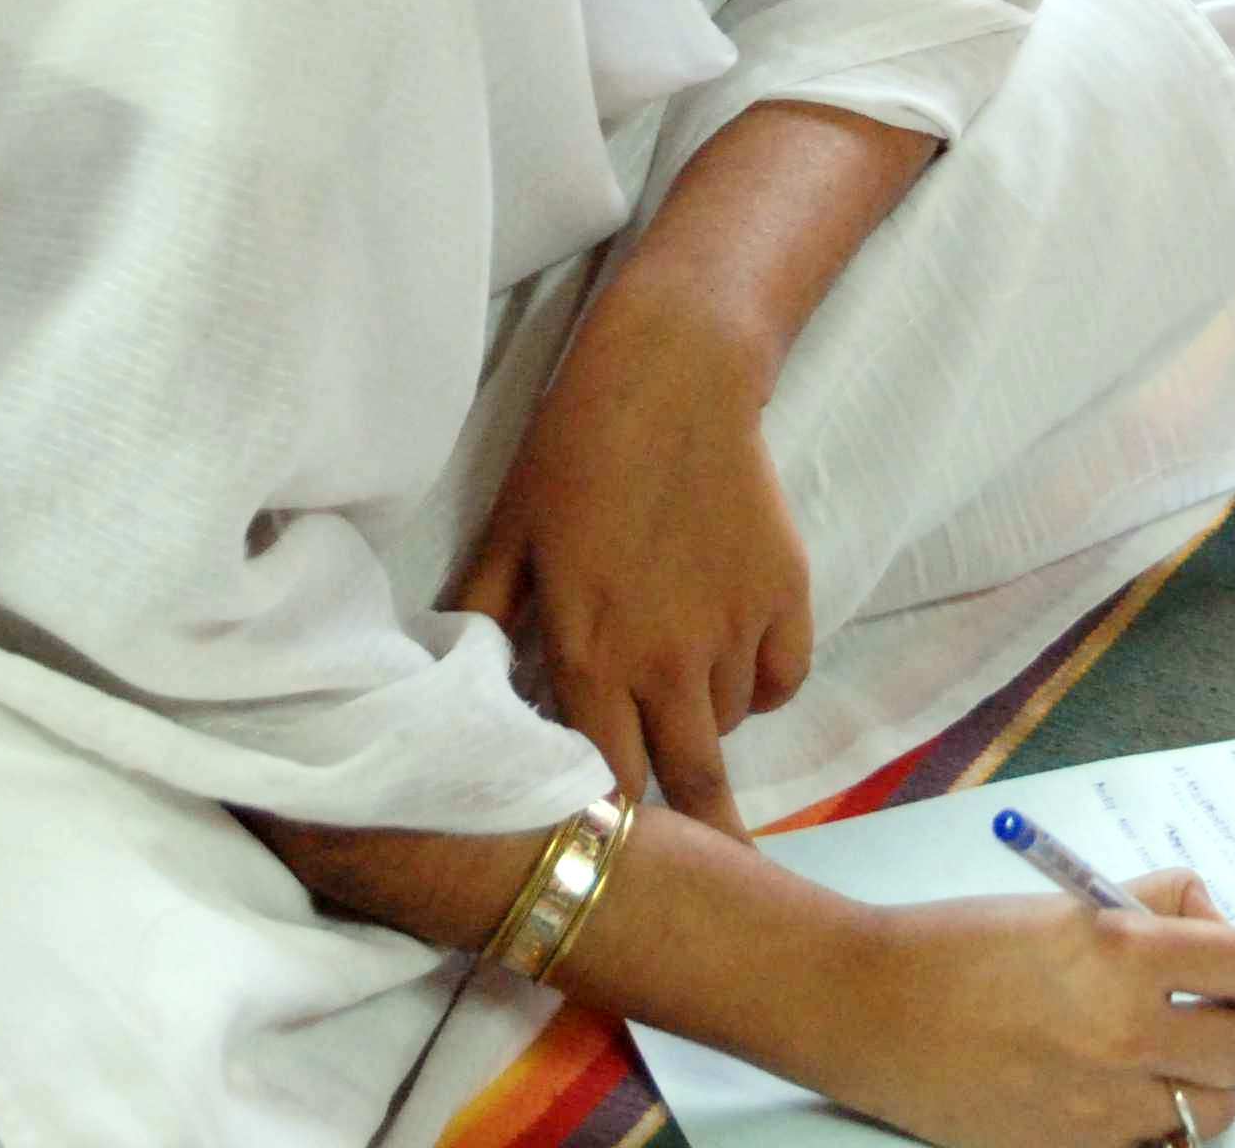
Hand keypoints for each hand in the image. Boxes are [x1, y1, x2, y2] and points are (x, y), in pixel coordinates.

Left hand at [448, 283, 813, 837]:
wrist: (672, 379)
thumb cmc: (574, 452)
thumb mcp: (508, 536)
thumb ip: (483, 620)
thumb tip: (448, 688)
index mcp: (592, 656)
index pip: (610, 787)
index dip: (609, 816)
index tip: (607, 830)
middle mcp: (668, 662)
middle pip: (689, 780)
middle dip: (688, 821)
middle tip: (694, 855)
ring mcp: (733, 631)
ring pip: (728, 725)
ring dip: (703, 723)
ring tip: (679, 690)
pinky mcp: (786, 597)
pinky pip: (782, 680)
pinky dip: (760, 685)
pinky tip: (734, 664)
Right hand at [806, 869, 1234, 1147]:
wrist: (871, 1010)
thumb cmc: (957, 946)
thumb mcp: (1064, 903)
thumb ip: (1149, 904)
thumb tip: (1208, 916)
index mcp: (1124, 954)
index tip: (1231, 966)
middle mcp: (1124, 1036)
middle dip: (1229, 1024)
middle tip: (1193, 1011)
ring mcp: (1102, 1108)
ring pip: (1211, 1111)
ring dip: (1196, 1083)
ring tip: (1151, 1056)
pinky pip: (1156, 1147)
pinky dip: (1149, 1124)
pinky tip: (1111, 1092)